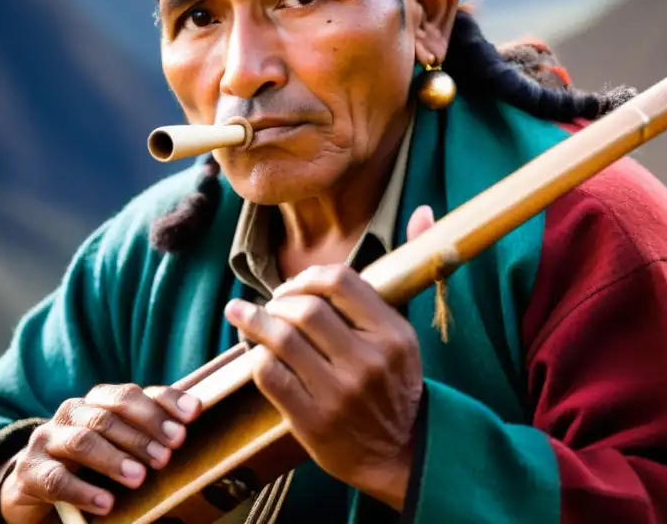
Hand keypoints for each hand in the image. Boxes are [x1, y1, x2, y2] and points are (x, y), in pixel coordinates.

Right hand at [0, 384, 200, 523]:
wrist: (33, 483)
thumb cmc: (89, 464)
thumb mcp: (119, 446)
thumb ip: (146, 434)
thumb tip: (186, 429)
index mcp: (97, 401)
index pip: (131, 394)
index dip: (163, 403)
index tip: (192, 415)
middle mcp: (72, 412)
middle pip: (109, 415)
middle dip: (142, 434)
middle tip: (167, 456)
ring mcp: (48, 439)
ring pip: (83, 441)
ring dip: (115, 459)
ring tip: (139, 478)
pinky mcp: (30, 470)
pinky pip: (56, 478)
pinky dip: (83, 491)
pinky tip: (105, 503)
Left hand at [224, 205, 435, 510]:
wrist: (398, 455)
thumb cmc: (394, 385)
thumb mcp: (406, 333)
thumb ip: (408, 272)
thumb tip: (424, 212)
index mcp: (393, 334)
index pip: (341, 281)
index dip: (308, 277)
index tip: (295, 287)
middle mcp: (369, 361)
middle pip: (305, 308)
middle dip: (278, 301)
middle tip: (270, 306)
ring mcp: (340, 394)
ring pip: (281, 340)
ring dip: (254, 323)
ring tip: (242, 315)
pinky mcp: (313, 422)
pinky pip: (269, 376)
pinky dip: (256, 359)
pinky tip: (255, 354)